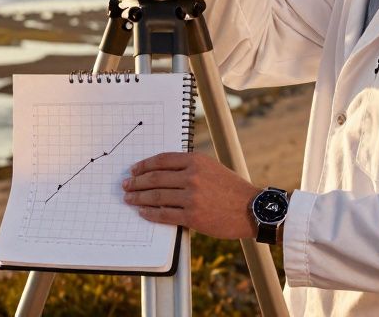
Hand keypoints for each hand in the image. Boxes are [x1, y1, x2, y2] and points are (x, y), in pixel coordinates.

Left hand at [122, 151, 260, 239]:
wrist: (252, 209)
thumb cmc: (231, 189)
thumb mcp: (211, 167)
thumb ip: (189, 167)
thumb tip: (162, 171)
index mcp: (196, 160)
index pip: (162, 160)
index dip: (144, 165)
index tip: (134, 170)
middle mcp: (192, 176)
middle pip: (155, 178)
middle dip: (136, 182)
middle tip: (126, 185)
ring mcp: (192, 197)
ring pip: (157, 196)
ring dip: (139, 198)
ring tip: (129, 199)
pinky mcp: (193, 216)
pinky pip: (165, 214)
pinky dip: (151, 213)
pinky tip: (143, 212)